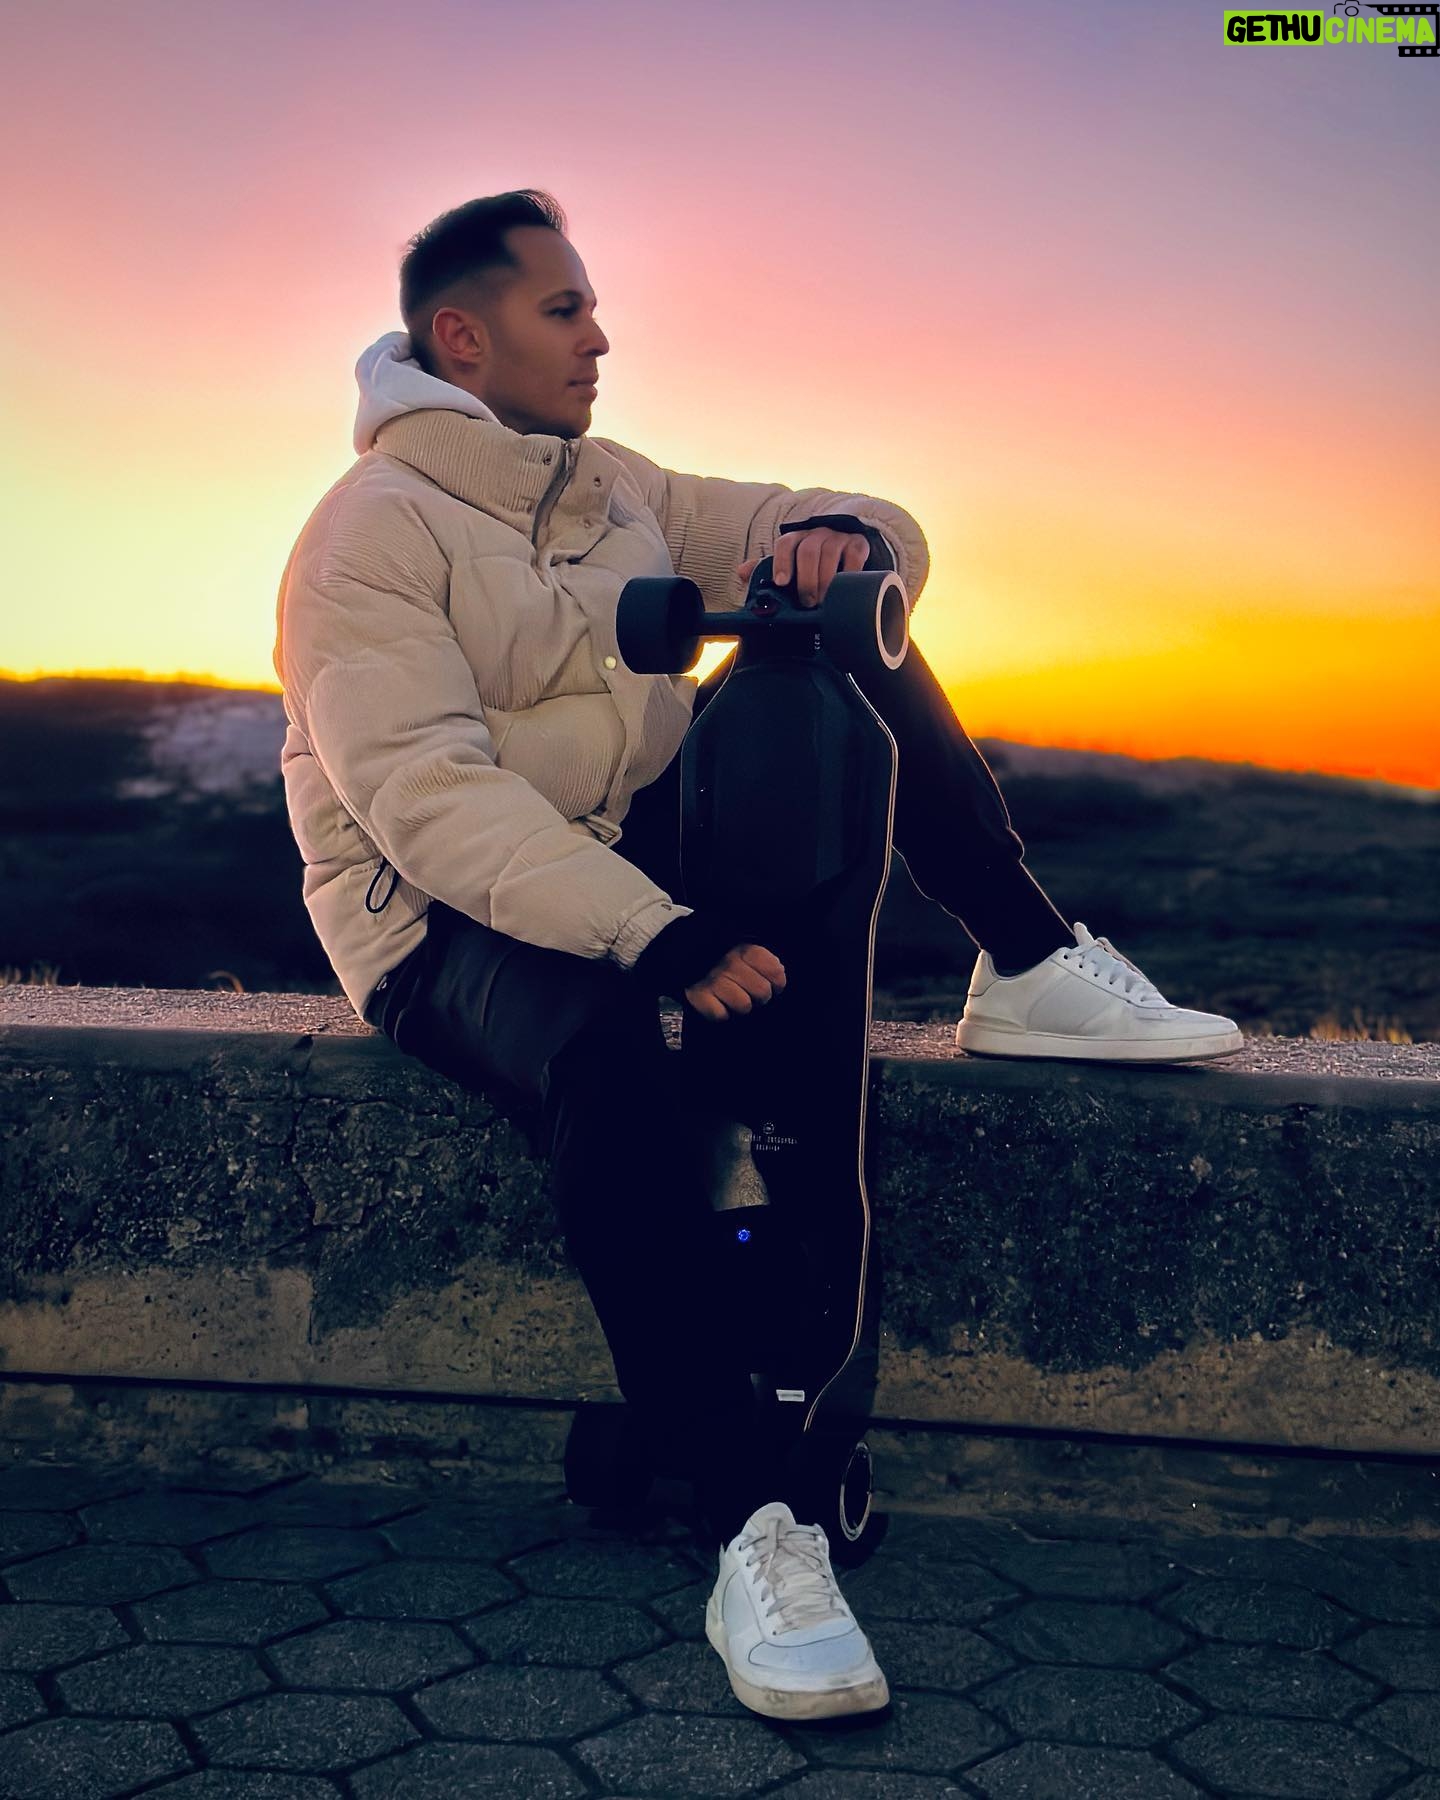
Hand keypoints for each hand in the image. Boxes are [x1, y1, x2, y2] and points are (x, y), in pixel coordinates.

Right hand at [684, 942, 786, 1023]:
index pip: (775, 972)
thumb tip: (779, 974)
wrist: (684, 956)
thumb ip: (765, 962)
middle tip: (749, 993)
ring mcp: (713, 979)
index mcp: (744, 950)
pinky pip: (720, 1015)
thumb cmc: (722, 960)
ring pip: (744, 1006)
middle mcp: (730, 963)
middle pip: (762, 992)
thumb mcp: (744, 952)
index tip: (772, 986)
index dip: (777, 984)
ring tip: (732, 998)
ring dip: (739, 1007)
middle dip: (759, 998)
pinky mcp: (699, 995)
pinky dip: (720, 1013)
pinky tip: (717, 1002)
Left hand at [738, 527, 870, 608]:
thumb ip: (766, 570)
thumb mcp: (790, 566)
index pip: (785, 543)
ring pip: (829, 553)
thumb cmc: (812, 564)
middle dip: (806, 579)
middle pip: (808, 550)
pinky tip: (844, 588)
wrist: (846, 552)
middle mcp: (816, 534)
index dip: (781, 562)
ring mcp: (838, 537)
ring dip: (824, 580)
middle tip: (807, 602)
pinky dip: (849, 573)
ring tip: (823, 601)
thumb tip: (741, 572)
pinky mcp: (858, 544)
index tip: (781, 582)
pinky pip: (853, 556)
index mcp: (796, 538)